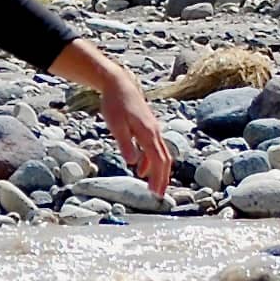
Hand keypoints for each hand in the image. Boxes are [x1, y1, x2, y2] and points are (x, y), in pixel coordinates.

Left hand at [104, 79, 171, 195]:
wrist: (119, 84)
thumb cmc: (115, 104)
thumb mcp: (116, 126)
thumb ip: (124, 144)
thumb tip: (133, 163)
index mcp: (148, 133)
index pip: (158, 161)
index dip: (159, 178)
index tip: (156, 194)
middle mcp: (154, 132)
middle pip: (164, 160)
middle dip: (162, 179)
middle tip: (158, 196)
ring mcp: (153, 129)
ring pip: (161, 155)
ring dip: (158, 172)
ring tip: (152, 187)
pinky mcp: (148, 128)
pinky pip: (154, 148)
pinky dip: (151, 161)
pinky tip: (141, 169)